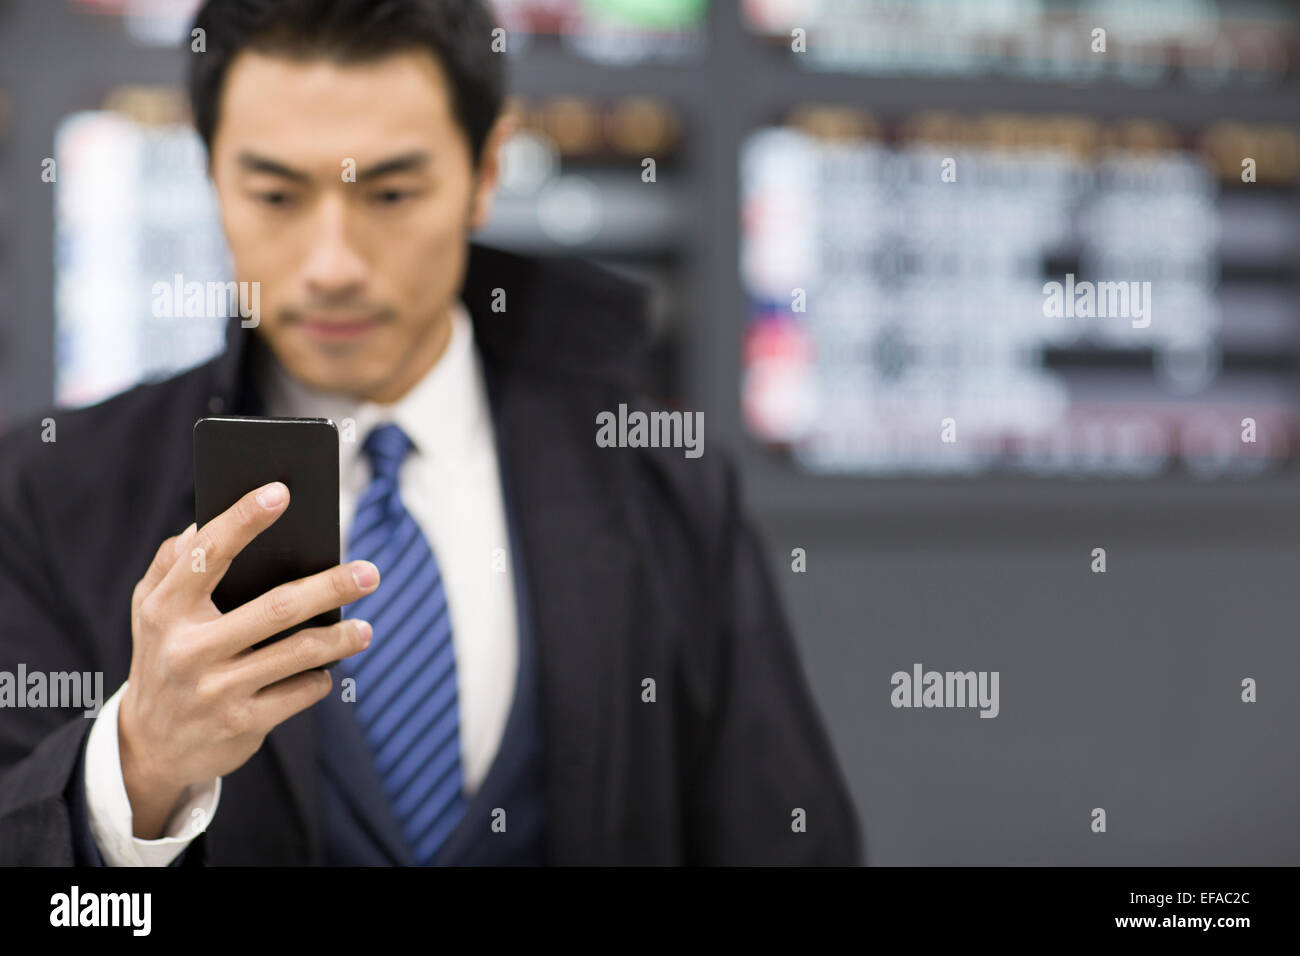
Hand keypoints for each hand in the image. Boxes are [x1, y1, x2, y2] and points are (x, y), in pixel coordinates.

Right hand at [118, 481, 379, 838]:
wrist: (149, 747)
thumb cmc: (163, 656)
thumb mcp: (150, 610)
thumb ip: (173, 563)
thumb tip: (205, 521)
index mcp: (166, 609)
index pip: (208, 554)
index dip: (243, 519)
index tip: (281, 492)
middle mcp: (188, 648)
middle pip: (276, 608)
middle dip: (331, 587)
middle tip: (369, 572)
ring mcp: (216, 690)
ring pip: (299, 653)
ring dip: (341, 638)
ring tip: (365, 628)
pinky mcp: (242, 723)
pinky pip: (302, 691)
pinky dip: (321, 676)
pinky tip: (327, 669)